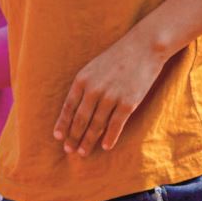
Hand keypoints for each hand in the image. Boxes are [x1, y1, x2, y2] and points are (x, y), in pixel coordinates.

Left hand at [53, 33, 166, 155]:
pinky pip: (115, 125)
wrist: (143, 47)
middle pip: (80, 119)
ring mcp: (111, 96)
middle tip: (69, 150)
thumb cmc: (117, 57)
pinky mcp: (128, 103)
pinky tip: (105, 147)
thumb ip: (85, 86)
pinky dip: (110, 137)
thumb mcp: (93, 67)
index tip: (58, 137)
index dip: (62, 123)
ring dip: (88, 140)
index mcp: (82, 79)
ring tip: (83, 152)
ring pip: (96, 125)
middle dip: (73, 136)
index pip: (68, 107)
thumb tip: (76, 107)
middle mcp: (94, 89)